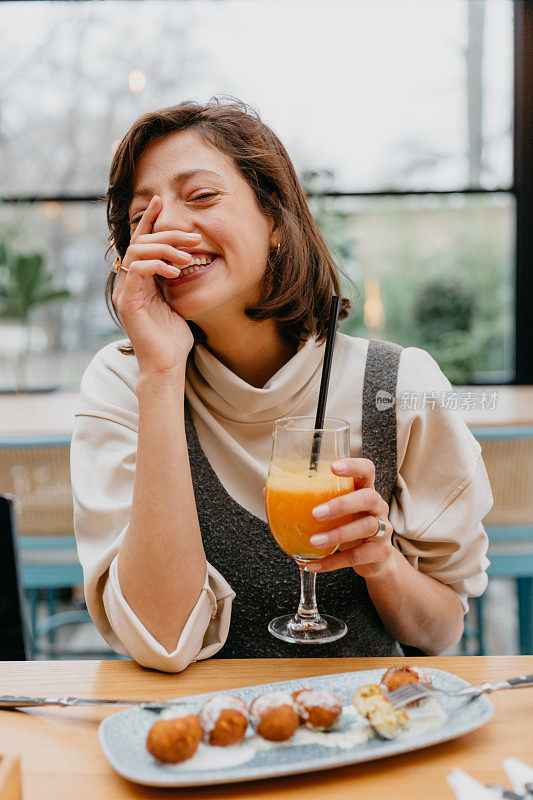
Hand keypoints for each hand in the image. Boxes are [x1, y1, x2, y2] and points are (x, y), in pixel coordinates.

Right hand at [112, 195, 202, 374]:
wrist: (167, 365)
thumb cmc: (174, 337)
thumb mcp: (177, 300)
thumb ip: (174, 279)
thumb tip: (187, 258)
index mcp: (139, 280)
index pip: (141, 242)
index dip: (148, 220)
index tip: (160, 202)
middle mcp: (128, 282)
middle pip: (140, 242)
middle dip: (167, 234)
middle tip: (193, 236)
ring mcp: (125, 292)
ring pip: (137, 252)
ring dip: (165, 248)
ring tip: (188, 256)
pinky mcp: (128, 302)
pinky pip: (137, 271)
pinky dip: (156, 265)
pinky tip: (174, 270)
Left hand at [305, 458, 394, 580]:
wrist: (374, 559)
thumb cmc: (349, 526)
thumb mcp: (335, 512)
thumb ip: (309, 500)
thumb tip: (270, 490)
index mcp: (365, 490)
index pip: (366, 470)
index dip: (353, 465)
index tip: (332, 467)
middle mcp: (378, 506)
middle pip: (368, 498)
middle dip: (341, 504)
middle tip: (316, 513)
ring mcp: (383, 529)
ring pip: (365, 527)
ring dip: (336, 535)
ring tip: (313, 541)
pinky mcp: (381, 552)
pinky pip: (357, 556)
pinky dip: (333, 562)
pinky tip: (314, 564)